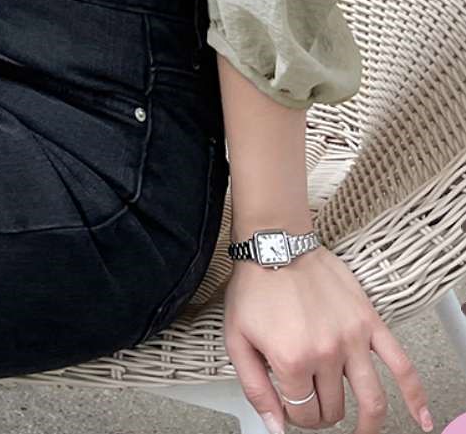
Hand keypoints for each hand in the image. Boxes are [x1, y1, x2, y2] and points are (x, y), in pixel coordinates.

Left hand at [223, 246, 433, 433]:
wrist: (274, 243)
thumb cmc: (254, 285)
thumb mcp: (236, 337)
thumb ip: (254, 387)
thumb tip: (275, 427)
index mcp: (291, 359)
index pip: (302, 412)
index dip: (294, 416)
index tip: (289, 405)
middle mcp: (325, 353)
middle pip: (333, 408)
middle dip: (321, 413)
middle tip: (312, 402)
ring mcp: (351, 339)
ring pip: (370, 399)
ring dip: (368, 423)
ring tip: (363, 430)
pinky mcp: (369, 322)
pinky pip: (401, 365)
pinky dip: (416, 396)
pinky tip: (420, 417)